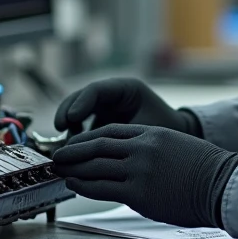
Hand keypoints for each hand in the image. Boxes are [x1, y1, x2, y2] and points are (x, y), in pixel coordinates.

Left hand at [52, 124, 237, 227]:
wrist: (222, 185)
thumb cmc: (205, 170)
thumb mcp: (175, 145)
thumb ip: (150, 147)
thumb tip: (129, 157)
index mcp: (151, 133)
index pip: (110, 131)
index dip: (87, 137)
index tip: (74, 142)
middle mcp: (142, 148)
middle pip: (97, 145)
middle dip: (74, 150)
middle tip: (58, 155)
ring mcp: (139, 170)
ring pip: (95, 166)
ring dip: (74, 168)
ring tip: (60, 170)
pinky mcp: (139, 193)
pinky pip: (102, 187)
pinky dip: (84, 185)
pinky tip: (74, 184)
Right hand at [54, 78, 199, 135]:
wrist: (177, 137)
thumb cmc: (166, 130)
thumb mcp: (146, 129)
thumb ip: (121, 135)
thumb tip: (95, 148)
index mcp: (126, 88)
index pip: (97, 90)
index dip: (81, 103)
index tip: (70, 119)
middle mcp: (112, 95)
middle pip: (81, 97)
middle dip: (68, 111)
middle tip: (60, 128)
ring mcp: (105, 107)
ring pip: (78, 110)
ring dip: (68, 125)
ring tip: (65, 143)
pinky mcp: (100, 120)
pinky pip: (82, 125)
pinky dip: (75, 136)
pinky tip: (73, 149)